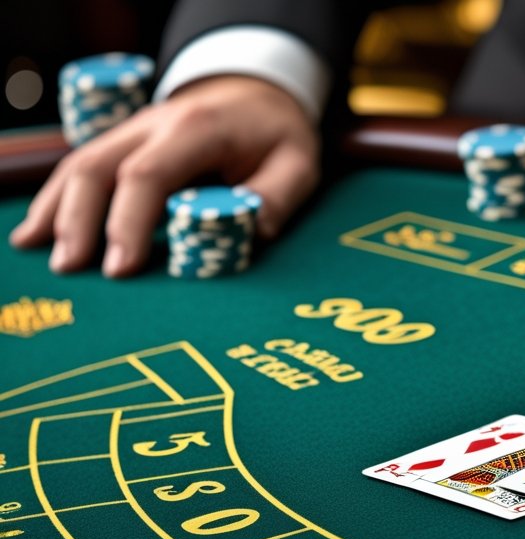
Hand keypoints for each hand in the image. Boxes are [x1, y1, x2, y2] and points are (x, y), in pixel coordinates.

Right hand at [9, 75, 318, 276]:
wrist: (257, 93)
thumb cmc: (277, 135)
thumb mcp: (298, 163)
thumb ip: (276, 197)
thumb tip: (251, 234)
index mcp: (197, 129)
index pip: (148, 174)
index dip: (129, 222)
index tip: (121, 268)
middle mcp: (154, 125)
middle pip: (98, 167)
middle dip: (79, 220)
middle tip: (71, 269)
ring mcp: (131, 132)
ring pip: (78, 165)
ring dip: (56, 211)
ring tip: (43, 256)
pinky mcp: (123, 146)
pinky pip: (79, 169)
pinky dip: (55, 201)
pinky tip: (35, 233)